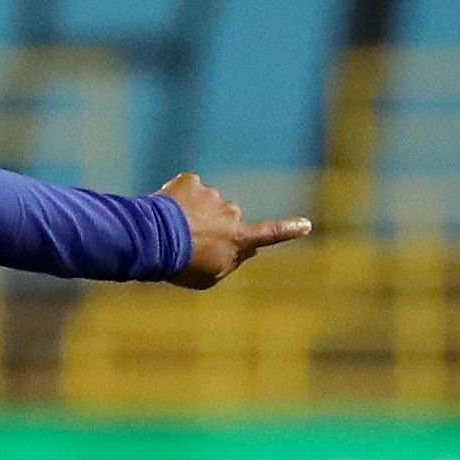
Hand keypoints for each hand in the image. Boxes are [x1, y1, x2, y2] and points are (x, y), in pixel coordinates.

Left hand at [160, 172, 310, 287]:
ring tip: (169, 229)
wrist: (153, 240)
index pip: (270, 234)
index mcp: (238, 238)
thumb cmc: (181, 265)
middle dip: (212, 226)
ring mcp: (211, 195)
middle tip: (187, 241)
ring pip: (206, 203)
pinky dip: (177, 196)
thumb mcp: (209, 277)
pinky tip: (164, 210)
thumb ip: (231, 263)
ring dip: (192, 212)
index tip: (306, 224)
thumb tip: (248, 250)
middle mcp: (231, 213)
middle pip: (227, 218)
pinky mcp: (190, 182)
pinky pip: (187, 188)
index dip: (289, 230)